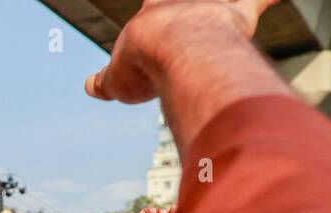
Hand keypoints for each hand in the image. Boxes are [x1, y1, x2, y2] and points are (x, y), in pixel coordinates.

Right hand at [85, 0, 279, 103]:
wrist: (175, 51)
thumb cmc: (145, 64)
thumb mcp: (117, 80)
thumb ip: (105, 82)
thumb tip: (90, 86)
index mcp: (152, 15)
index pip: (151, 3)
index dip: (153, 5)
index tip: (154, 2)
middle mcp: (183, 2)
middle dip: (186, 3)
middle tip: (191, 8)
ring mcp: (212, 5)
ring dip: (227, 1)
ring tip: (233, 2)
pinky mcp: (240, 13)